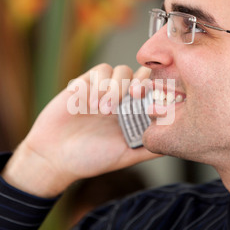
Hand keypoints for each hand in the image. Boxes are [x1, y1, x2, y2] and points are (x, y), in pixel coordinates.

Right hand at [2, 64, 160, 197]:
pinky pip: (98, 71)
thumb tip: (174, 144)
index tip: (153, 100)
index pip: (152, 92)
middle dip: (140, 81)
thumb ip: (148, 149)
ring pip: (120, 70)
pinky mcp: (84, 84)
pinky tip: (91, 104)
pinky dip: (99, 84)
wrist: (54, 157)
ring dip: (116, 86)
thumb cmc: (90, 159)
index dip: (157, 91)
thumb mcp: (125, 156)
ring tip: (104, 109)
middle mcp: (120, 99)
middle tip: (134, 95)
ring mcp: (102, 90)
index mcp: (133, 113)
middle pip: (139, 74)